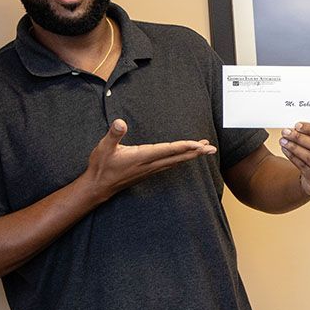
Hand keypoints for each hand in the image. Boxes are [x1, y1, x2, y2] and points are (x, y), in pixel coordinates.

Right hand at [83, 119, 215, 201]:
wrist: (99, 186)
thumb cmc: (101, 166)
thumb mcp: (104, 147)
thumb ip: (113, 134)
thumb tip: (120, 122)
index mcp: (142, 156)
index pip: (168, 150)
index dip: (185, 146)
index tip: (199, 144)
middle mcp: (150, 164)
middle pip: (177, 157)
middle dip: (195, 152)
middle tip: (211, 148)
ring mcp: (150, 170)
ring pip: (175, 162)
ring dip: (190, 156)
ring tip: (204, 149)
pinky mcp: (148, 172)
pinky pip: (170, 165)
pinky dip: (180, 159)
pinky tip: (185, 157)